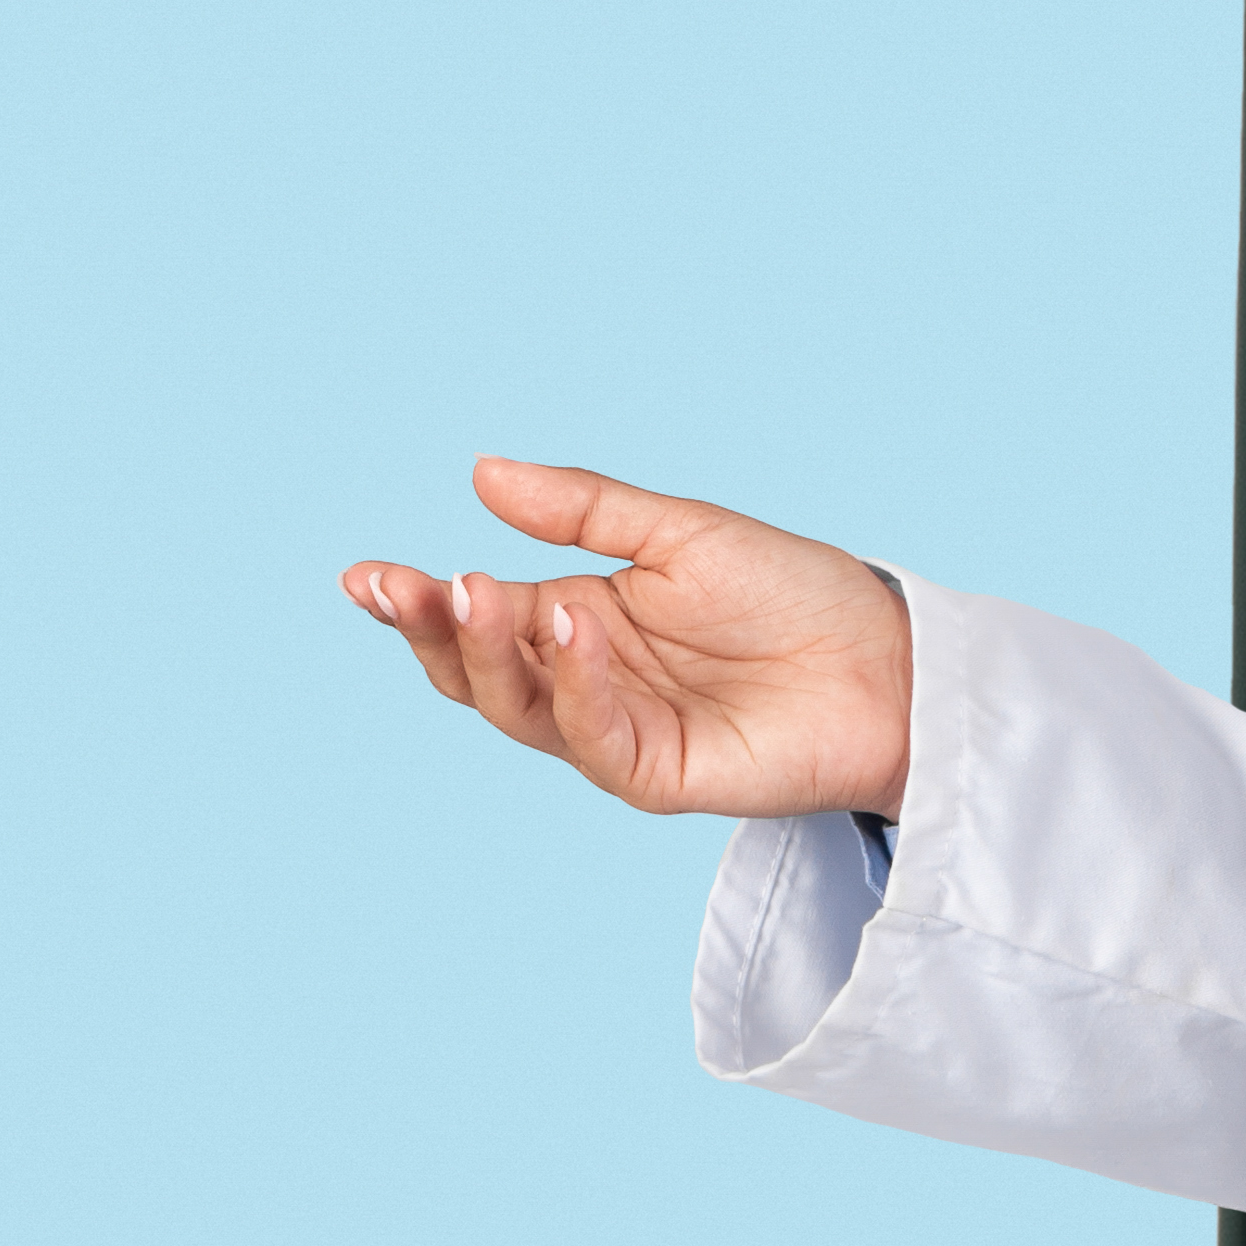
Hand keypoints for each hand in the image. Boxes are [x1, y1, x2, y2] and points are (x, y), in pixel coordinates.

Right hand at [339, 459, 916, 821]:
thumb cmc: (790, 592)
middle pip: (479, 674)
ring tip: (480, 590)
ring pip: (521, 712)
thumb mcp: (676, 530)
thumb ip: (582, 510)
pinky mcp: (657, 775)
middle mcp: (584, 682)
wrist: (883, 658)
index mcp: (576, 622)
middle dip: (434, 632)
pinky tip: (572, 628)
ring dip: (492, 655)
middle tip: (408, 584)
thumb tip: (481, 471)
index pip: (477, 619)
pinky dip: (577, 686)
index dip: (417, 602)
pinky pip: (595, 740)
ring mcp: (616, 733)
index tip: (362, 574)